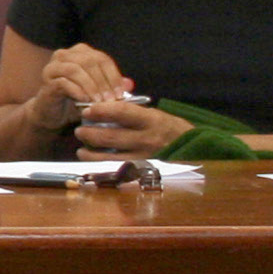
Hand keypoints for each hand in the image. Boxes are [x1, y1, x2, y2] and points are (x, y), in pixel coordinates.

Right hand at [25, 43, 130, 131]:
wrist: (52, 114)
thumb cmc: (76, 101)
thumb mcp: (98, 93)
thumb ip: (112, 86)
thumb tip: (129, 84)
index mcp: (80, 52)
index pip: (101, 58)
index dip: (113, 75)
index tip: (121, 93)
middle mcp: (65, 54)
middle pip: (89, 61)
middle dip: (103, 81)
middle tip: (111, 99)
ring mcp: (53, 66)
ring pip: (76, 69)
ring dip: (90, 86)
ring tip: (99, 101)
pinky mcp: (46, 80)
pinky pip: (63, 82)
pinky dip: (77, 92)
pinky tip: (84, 102)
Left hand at [73, 98, 191, 160]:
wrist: (193, 151)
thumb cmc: (171, 129)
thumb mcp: (156, 114)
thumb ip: (132, 109)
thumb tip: (107, 102)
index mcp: (151, 120)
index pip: (121, 112)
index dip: (101, 110)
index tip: (87, 110)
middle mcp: (146, 139)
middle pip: (111, 136)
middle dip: (90, 133)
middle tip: (79, 129)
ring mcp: (143, 157)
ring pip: (109, 157)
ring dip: (90, 153)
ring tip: (81, 148)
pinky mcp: (141, 171)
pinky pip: (116, 169)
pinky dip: (101, 166)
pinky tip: (93, 162)